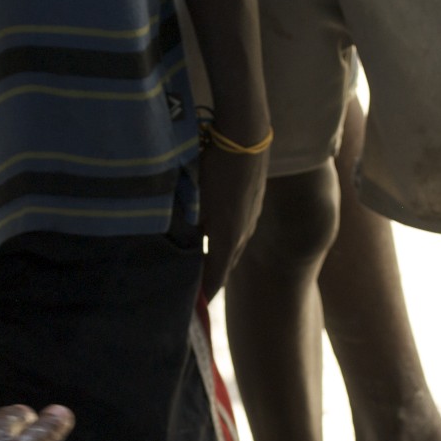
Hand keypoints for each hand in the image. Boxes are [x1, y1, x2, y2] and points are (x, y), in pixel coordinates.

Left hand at [198, 142, 267, 298]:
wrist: (246, 135)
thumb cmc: (215, 165)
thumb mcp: (196, 198)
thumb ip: (191, 224)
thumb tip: (184, 240)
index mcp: (227, 237)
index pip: (216, 277)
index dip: (205, 292)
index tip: (195, 304)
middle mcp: (243, 233)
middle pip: (226, 265)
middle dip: (212, 278)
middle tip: (196, 288)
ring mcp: (252, 218)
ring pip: (234, 246)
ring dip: (221, 257)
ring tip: (205, 264)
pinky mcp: (255, 204)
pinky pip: (241, 230)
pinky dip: (228, 238)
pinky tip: (217, 232)